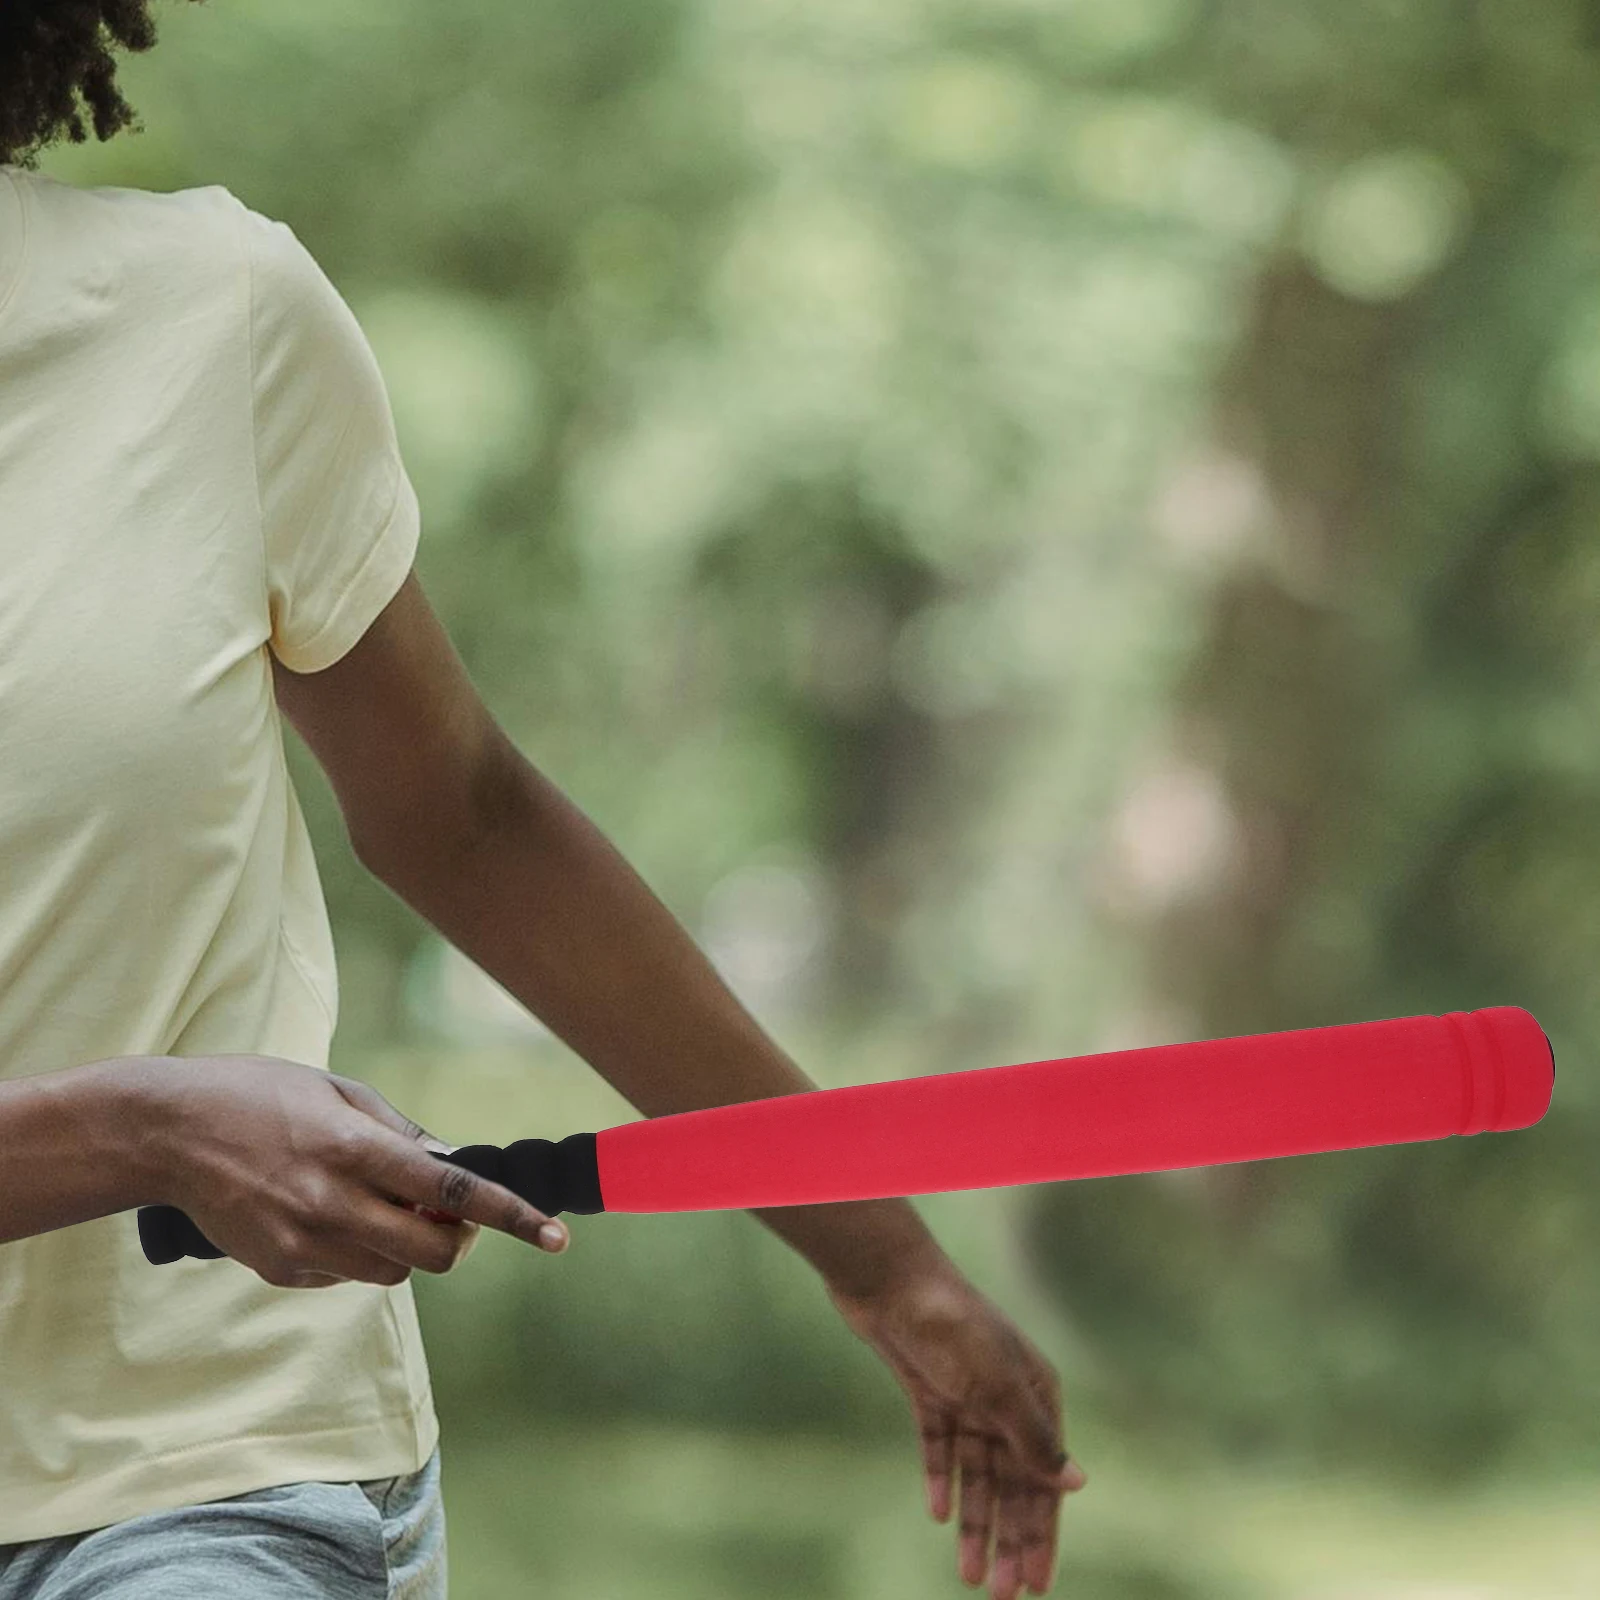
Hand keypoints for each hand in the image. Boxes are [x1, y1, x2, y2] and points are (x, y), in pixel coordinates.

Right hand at [143, 1054, 568, 1287]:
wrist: (167, 1133)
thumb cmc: (260, 1095)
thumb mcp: (339, 1091)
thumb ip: (401, 1134)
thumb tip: (453, 1165)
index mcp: (355, 1149)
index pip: (454, 1193)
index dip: (513, 1217)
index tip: (556, 1237)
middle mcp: (332, 1203)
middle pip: (435, 1252)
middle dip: (461, 1241)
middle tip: (455, 1218)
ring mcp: (303, 1242)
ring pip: (394, 1273)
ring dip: (408, 1248)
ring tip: (377, 1205)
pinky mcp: (279, 1268)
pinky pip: (346, 1276)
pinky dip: (357, 1254)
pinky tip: (326, 1215)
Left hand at [825, 1256, 1086, 1599]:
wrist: (889, 1280)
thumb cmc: (952, 1326)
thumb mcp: (996, 1386)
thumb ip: (1033, 1438)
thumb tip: (1077, 1483)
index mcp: (1036, 1395)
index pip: (1044, 1479)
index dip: (1041, 1534)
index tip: (1036, 1586)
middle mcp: (1006, 1399)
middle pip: (1011, 1484)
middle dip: (1007, 1539)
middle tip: (999, 1595)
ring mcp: (967, 1395)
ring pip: (975, 1473)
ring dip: (974, 1522)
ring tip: (967, 1574)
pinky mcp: (930, 1390)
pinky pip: (941, 1447)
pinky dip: (942, 1479)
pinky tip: (939, 1514)